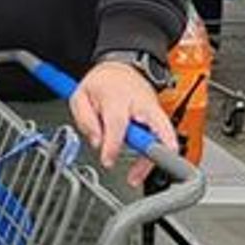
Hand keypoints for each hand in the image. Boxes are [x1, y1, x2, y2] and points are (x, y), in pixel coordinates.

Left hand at [69, 60, 177, 187]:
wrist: (121, 68)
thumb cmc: (101, 83)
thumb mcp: (80, 96)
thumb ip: (84, 120)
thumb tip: (97, 141)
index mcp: (118, 97)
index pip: (118, 123)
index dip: (113, 145)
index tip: (107, 160)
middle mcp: (142, 103)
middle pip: (157, 130)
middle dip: (153, 154)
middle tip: (138, 174)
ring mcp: (154, 110)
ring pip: (165, 138)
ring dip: (153, 160)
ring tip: (136, 176)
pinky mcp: (159, 117)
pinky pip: (161, 139)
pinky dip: (153, 154)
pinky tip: (141, 165)